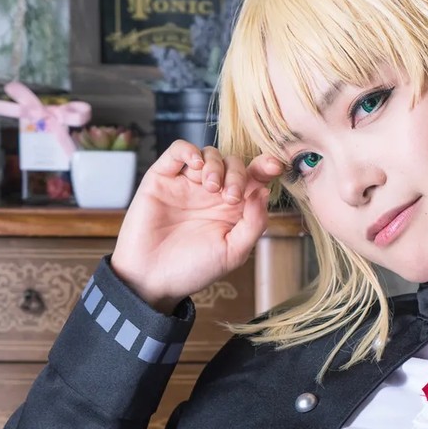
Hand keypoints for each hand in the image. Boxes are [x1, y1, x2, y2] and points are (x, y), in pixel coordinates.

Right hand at [111, 142, 283, 313]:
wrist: (152, 278)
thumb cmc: (193, 269)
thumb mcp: (233, 252)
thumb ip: (253, 223)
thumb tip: (264, 192)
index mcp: (233, 209)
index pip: (254, 180)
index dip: (266, 167)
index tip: (275, 166)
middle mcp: (212, 193)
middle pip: (234, 163)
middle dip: (238, 174)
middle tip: (230, 197)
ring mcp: (187, 184)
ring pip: (209, 154)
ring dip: (216, 164)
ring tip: (211, 187)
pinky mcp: (162, 178)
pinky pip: (177, 150)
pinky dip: (189, 150)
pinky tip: (195, 164)